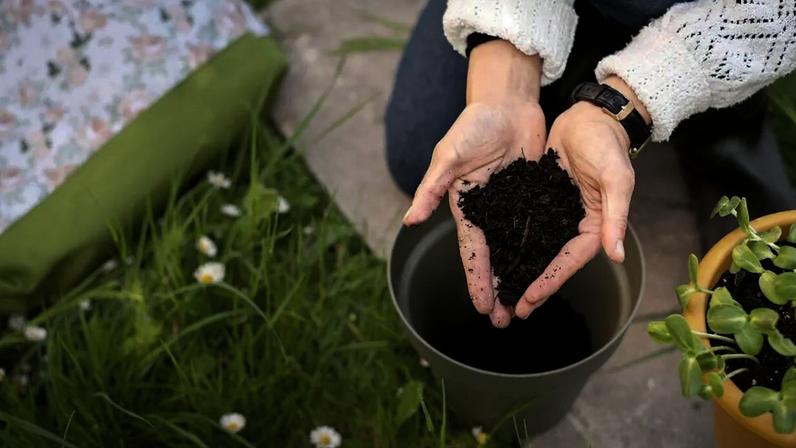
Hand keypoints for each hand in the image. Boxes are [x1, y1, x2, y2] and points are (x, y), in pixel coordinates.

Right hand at [403, 41, 544, 327]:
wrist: (506, 102)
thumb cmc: (472, 125)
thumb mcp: (449, 157)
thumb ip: (431, 189)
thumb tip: (409, 221)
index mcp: (466, 207)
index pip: (473, 252)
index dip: (478, 281)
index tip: (484, 308)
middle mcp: (489, 211)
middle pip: (495, 258)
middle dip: (499, 289)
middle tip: (505, 321)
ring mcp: (511, 205)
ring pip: (516, 248)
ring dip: (519, 275)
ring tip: (526, 304)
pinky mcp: (532, 194)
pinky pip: (537, 226)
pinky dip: (540, 248)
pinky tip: (548, 268)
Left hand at [514, 76, 649, 318]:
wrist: (590, 116)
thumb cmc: (607, 145)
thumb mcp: (616, 179)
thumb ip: (616, 217)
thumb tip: (616, 255)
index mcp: (596, 224)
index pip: (571, 260)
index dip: (550, 280)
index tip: (529, 299)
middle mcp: (574, 223)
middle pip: (551, 261)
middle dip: (532, 286)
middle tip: (510, 310)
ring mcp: (556, 212)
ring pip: (536, 248)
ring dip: (520, 269)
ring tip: (500, 292)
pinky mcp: (541, 199)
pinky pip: (526, 225)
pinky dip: (513, 242)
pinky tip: (496, 255)